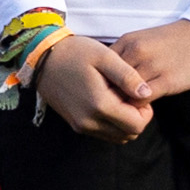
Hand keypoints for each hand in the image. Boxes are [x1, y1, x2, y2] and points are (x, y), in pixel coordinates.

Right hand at [37, 36, 151, 141]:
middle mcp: (89, 121)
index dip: (146, 110)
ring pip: (117, 136)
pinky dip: (112, 123)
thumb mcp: (105, 57)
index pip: (137, 125)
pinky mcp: (75, 124)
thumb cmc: (76, 53)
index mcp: (99, 105)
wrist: (42, 58)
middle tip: (130, 95)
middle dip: (137, 117)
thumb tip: (147, 93)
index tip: (137, 92)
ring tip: (119, 97)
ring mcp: (80, 125)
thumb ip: (128, 77)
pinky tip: (109, 102)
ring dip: (125, 121)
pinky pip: (103, 133)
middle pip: (129, 133)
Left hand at [110, 19, 189, 102]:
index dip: (102, 82)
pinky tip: (148, 105)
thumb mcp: (146, 40)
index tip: (108, 91)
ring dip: (125, 103)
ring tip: (131, 107)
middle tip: (115, 103)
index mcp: (128, 41)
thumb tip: (111, 80)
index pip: (101, 68)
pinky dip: (140, 106)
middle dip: (110, 95)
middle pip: (108, 81)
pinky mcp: (168, 80)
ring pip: (122, 92)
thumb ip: (127, 57)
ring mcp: (151, 65)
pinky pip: (142, 99)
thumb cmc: (178, 40)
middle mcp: (136, 52)